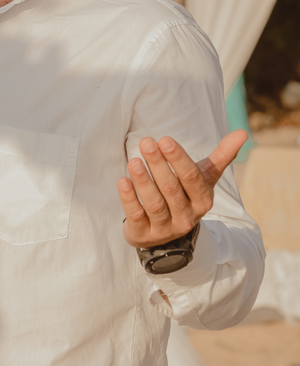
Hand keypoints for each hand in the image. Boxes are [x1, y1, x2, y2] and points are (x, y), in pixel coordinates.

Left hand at [118, 130, 247, 248]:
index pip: (191, 177)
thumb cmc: (186, 196)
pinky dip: (129, 198)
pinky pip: (136, 215)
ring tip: (134, 161)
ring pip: (155, 203)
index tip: (164, 139)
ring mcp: (165, 227)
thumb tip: (243, 132)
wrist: (167, 233)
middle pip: (171, 188)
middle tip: (146, 143)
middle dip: (158, 164)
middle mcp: (187, 216)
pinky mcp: (144, 233)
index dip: (178, 158)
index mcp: (203, 200)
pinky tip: (123, 181)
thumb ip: (221, 157)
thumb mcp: (204, 179)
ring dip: (144, 181)